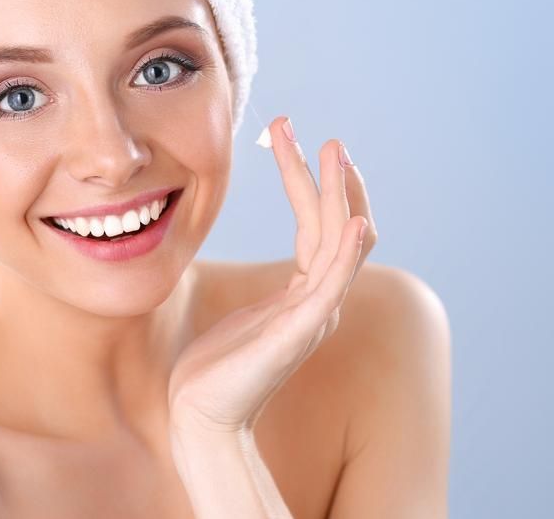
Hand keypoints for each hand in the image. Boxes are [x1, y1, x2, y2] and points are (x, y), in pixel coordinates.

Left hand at [168, 115, 377, 435]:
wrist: (200, 417)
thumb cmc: (214, 371)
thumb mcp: (243, 318)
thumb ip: (263, 297)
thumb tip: (258, 281)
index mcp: (303, 294)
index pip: (317, 226)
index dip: (308, 181)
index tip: (291, 138)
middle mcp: (317, 300)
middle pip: (336, 225)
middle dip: (333, 178)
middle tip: (326, 137)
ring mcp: (313, 315)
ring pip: (338, 242)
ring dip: (340, 194)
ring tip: (334, 151)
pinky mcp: (300, 331)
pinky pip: (332, 283)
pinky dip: (347, 250)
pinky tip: (353, 221)